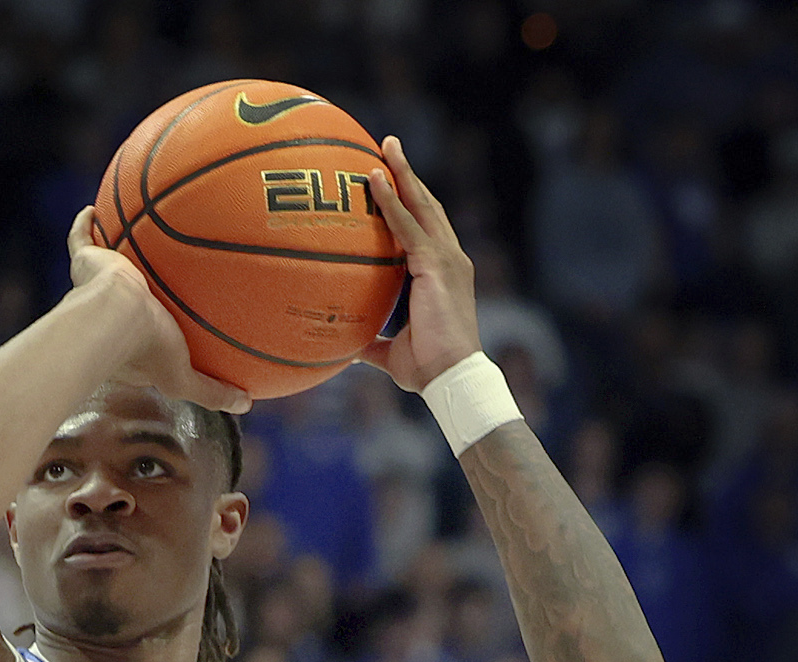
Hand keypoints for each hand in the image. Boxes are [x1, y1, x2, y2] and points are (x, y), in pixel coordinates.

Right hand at [65, 208, 251, 412]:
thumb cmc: (147, 348)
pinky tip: (93, 209)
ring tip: (128, 238)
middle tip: (153, 275)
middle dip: (136, 289)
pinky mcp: (85, 262)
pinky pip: (82, 237)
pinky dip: (85, 224)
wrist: (114, 317)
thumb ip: (212, 391)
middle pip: (125, 297)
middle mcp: (109, 313)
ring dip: (113, 255)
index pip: (145, 333)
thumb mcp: (184, 378)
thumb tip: (245, 404)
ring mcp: (95, 286)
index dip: (158, 328)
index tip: (174, 319)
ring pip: (106, 267)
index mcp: (128, 343)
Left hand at [358, 138, 480, 392]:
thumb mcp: (393, 353)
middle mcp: (451, 259)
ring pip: (421, 205)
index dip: (410, 201)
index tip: (392, 179)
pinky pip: (408, 226)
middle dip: (408, 175)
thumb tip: (345, 344)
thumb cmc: (428, 370)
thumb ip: (371, 342)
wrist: (452, 379)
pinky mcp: (437, 265)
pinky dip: (390, 201)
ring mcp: (446, 259)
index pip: (426, 227)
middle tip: (388, 146)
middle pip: (427, 205)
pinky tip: (373, 179)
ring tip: (384, 145)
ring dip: (402, 173)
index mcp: (444, 273)